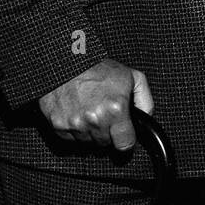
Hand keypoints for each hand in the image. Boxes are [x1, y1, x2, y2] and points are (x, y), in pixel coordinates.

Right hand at [38, 59, 153, 150]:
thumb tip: (146, 118)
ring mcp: (75, 123)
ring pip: (87, 142)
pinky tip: (75, 111)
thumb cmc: (97, 67)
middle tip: (102, 113)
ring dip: (89, 131)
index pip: (125, 144)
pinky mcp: (58, 124)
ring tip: (88, 110)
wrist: (66, 59)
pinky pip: (70, 138)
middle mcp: (95, 119)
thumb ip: (145, 100)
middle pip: (105, 143)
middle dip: (106, 131)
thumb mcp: (131, 77)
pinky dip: (73, 129)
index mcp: (115, 109)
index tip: (122, 133)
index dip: (125, 138)